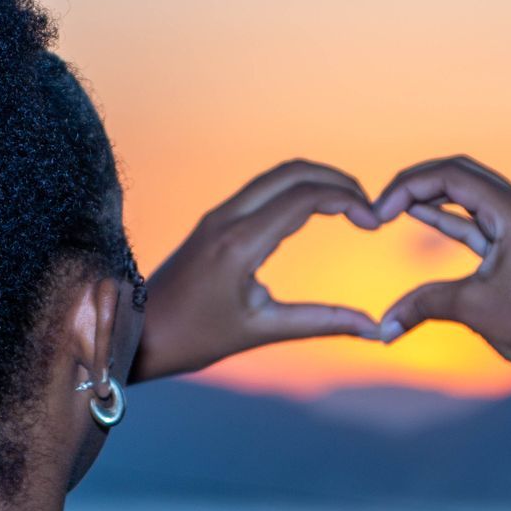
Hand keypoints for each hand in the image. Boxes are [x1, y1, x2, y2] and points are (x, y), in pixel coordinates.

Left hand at [130, 159, 382, 381]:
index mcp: (240, 242)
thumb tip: (375, 329)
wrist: (135, 333)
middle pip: (293, 171)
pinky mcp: (213, 222)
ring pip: (276, 176)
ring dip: (316, 181)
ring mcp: (217, 216)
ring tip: (350, 206)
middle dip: (338, 180)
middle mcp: (227, 218)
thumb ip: (322, 322)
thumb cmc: (193, 338)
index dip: (348, 200)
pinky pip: (261, 190)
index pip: (305, 196)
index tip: (374, 223)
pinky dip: (295, 190)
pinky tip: (314, 212)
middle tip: (369, 207)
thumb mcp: (262, 331)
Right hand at [373, 156, 510, 386]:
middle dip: (418, 183)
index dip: (410, 186)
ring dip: (431, 197)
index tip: (379, 211)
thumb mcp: (471, 308)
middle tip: (383, 200)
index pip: (454, 176)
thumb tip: (382, 327)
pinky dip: (447, 217)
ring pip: (469, 196)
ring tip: (394, 204)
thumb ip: (422, 305)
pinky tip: (420, 214)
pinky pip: (476, 221)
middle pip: (461, 175)